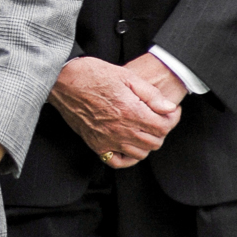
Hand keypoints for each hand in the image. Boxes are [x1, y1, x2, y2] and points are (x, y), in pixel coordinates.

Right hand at [48, 54, 177, 167]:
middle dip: (162, 129)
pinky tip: (130, 144)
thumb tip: (169, 108)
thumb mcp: (127, 76)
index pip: (163, 127)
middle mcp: (121, 130)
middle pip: (155, 142)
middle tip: (159, 117)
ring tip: (145, 127)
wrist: (63, 81)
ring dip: (147, 142)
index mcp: (131, 112)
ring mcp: (108, 140)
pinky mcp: (96, 145)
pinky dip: (129, 157)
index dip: (173, 118)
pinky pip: (118, 162)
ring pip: (140, 153)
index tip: (171, 110)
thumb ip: (151, 95)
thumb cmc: (93, 74)